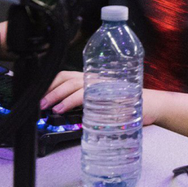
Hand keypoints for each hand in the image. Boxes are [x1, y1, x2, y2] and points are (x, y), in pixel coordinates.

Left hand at [41, 70, 164, 126]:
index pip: (65, 75)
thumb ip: (84, 103)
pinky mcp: (107, 94)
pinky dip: (70, 101)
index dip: (49, 82)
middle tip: (36, 101)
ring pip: (73, 84)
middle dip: (49, 88)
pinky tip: (61, 108)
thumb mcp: (101, 102)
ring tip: (46, 105)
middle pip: (66, 77)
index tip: (36, 91)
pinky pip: (85, 95)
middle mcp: (95, 78)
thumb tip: (60, 111)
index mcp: (92, 78)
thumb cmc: (127, 105)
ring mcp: (101, 84)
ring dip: (56, 94)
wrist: (151, 105)